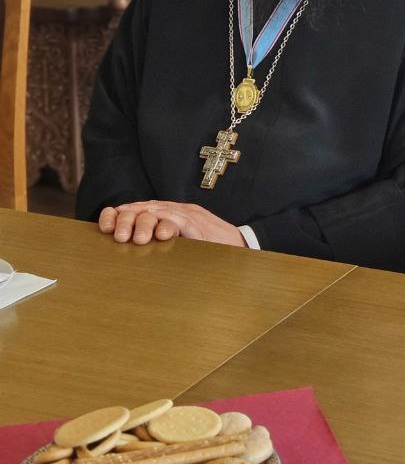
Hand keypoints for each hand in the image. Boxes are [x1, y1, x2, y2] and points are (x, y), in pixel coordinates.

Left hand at [97, 201, 245, 247]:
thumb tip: (128, 255)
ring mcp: (188, 215)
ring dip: (145, 223)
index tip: (103, 226)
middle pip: (144, 208)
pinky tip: (162, 234)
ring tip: (138, 239)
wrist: (241, 250)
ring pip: (160, 211)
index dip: (117, 215)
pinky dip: (170, 225)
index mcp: (165, 217)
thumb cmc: (206, 255)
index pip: (136, 209)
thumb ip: (157, 247)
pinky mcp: (201, 224)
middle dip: (127, 219)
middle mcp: (174, 212)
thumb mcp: (177, 249)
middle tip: (119, 237)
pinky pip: (183, 220)